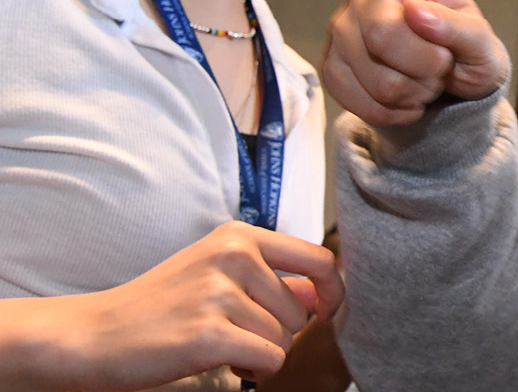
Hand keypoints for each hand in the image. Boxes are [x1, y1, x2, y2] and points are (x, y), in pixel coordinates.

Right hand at [1, 222, 341, 391]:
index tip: (327, 311)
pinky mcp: (209, 333)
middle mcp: (233, 256)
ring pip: (285, 338)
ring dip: (260, 351)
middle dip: (278, 332)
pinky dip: (254, 368)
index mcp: (238, 236)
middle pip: (301, 310)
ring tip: (220, 344)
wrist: (96, 335)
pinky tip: (222, 361)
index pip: (318, 259)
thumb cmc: (160, 306)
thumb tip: (321, 295)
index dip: (333, 291)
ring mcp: (220, 293)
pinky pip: (269, 358)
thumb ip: (271, 280)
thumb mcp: (216, 275)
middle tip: (235, 334)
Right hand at [319, 0, 508, 126]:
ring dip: (413, 88)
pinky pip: (359, 96)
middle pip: (387, 29)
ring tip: (426, 81)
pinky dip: (394, 110)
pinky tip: (406, 100)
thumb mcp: (486, 48)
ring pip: (374, 68)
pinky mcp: (331, 64)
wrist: (445, 109)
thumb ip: (462, 31)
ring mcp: (344, 28)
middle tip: (443, 66)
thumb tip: (415, 15)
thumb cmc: (469, 63)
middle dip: (428, 62)